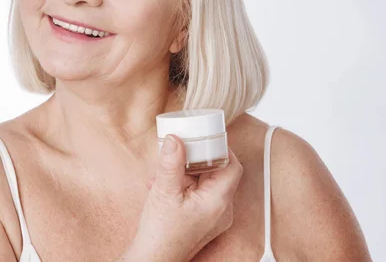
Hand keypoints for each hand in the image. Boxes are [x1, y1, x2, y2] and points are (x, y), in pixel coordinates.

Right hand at [122, 134, 242, 261]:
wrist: (153, 261)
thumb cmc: (160, 234)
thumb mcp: (164, 192)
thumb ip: (171, 163)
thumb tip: (175, 138)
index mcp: (219, 201)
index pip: (232, 166)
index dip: (222, 149)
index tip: (207, 137)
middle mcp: (222, 210)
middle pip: (219, 173)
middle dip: (199, 159)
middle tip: (183, 148)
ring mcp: (214, 218)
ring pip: (207, 184)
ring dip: (187, 173)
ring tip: (167, 169)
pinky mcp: (203, 222)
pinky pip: (199, 196)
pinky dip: (184, 186)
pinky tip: (162, 185)